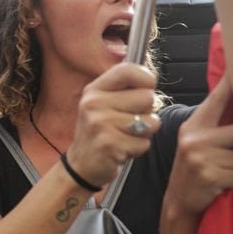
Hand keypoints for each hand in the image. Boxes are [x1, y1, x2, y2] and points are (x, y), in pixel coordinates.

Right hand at [67, 63, 160, 186]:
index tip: (146, 89)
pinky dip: (138, 149)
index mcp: (94, 89)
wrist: (81, 164)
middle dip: (146, 112)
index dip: (146, 78)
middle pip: (147, 97)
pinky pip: (144, 143)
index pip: (128, 70)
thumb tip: (150, 78)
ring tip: (125, 136)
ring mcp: (100, 123)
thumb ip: (123, 89)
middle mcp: (94, 103)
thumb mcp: (103, 104)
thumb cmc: (100, 131)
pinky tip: (122, 149)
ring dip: (144, 133)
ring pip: (151, 121)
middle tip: (128, 122)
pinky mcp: (109, 144)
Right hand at [165, 73, 232, 217]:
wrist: (179, 202)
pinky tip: (229, 179)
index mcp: (193, 126)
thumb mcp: (195, 143)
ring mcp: (200, 156)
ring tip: (228, 165)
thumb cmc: (193, 170)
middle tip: (230, 147)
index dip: (230, 84)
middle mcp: (194, 138)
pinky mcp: (210, 175)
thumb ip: (214, 126)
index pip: (217, 100)